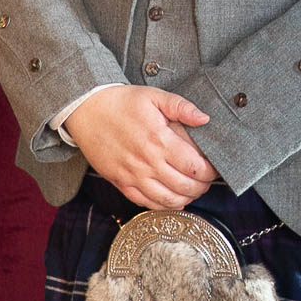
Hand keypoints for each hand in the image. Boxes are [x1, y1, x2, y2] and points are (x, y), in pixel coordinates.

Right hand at [65, 86, 218, 209]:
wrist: (86, 110)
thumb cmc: (122, 102)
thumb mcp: (154, 95)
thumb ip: (181, 106)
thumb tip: (204, 118)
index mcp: (159, 140)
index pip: (194, 167)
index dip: (210, 172)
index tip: (214, 168)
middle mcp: (147, 162)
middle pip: (185, 187)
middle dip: (202, 187)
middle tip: (206, 181)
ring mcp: (133, 175)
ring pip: (167, 200)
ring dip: (186, 199)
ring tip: (193, 190)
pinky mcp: (120, 183)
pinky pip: (146, 203)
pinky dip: (163, 205)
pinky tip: (172, 198)